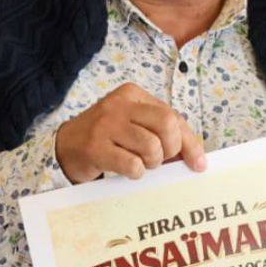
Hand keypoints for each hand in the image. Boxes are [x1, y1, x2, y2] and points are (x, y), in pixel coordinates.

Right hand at [54, 84, 206, 181]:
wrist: (67, 146)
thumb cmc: (108, 137)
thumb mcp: (135, 126)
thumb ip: (163, 134)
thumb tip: (196, 158)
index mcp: (134, 95)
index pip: (173, 116)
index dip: (189, 143)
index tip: (198, 164)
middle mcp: (120, 104)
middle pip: (167, 125)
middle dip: (170, 150)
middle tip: (158, 159)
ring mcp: (106, 124)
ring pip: (151, 146)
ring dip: (151, 163)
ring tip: (140, 163)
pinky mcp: (95, 146)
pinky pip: (132, 164)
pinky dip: (136, 172)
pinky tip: (127, 170)